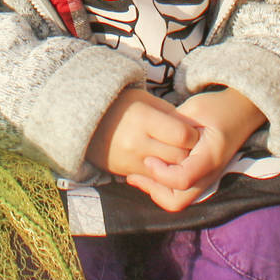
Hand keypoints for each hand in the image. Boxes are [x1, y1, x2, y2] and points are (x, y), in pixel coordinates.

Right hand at [85, 88, 199, 184]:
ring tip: (179, 154)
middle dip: (190, 153)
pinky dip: (165, 174)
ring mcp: (132, 161)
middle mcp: (137, 143)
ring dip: (179, 166)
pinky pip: (156, 180)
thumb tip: (193, 130)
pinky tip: (166, 163)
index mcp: (143, 119)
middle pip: (179, 157)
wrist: (85, 121)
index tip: (193, 132)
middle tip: (192, 146)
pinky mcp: (127, 173)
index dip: (193, 135)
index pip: (182, 135)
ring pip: (169, 173)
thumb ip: (169, 115)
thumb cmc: (120, 105)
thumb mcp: (145, 99)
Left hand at [131, 88, 266, 212]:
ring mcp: (206, 179)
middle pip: (178, 201)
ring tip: (137, 175)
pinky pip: (180, 193)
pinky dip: (162, 187)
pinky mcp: (201, 178)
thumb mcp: (194, 109)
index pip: (182, 180)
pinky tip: (148, 172)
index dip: (160, 173)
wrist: (241, 113)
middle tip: (135, 175)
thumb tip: (150, 139)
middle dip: (153, 190)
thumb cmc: (217, 107)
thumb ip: (174, 126)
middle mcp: (210, 175)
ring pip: (177, 201)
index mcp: (210, 157)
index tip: (148, 157)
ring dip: (156, 191)